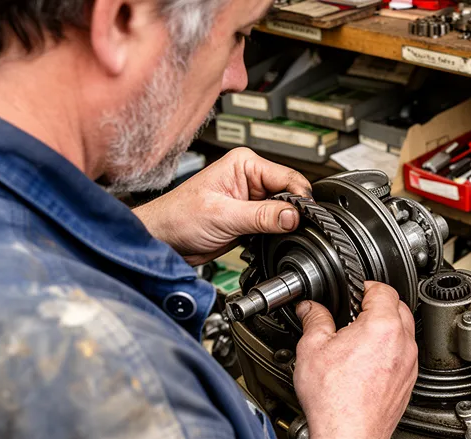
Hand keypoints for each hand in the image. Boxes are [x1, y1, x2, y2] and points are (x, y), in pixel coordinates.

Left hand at [134, 148, 310, 264]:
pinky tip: (268, 240)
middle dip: (293, 213)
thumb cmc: (178, 218)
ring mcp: (251, 199)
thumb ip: (262, 216)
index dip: (300, 198)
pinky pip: (274, 225)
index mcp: (244, 164)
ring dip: (284, 225)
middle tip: (292, 230)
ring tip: (274, 236)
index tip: (306, 217)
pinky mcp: (250, 218)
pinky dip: (275, 234)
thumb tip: (293, 215)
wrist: (164, 240)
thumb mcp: (223, 216)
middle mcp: (250, 179)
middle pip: (289, 194)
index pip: (288, 177)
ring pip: (284, 211)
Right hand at [293, 282, 417, 438]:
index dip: (365, 286)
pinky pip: (404, 355)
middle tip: (355, 310)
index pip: (383, 289)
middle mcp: (403, 344)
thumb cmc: (334, 400)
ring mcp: (409, 365)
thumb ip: (314, 320)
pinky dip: (390, 349)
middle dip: (378, 304)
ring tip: (359, 336)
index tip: (353, 292)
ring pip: (404, 332)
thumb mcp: (312, 349)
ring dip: (386, 327)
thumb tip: (310, 308)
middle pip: (399, 307)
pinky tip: (367, 360)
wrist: (349, 437)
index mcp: (382, 327)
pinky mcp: (408, 383)